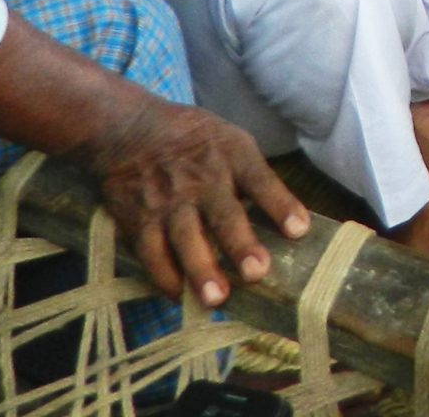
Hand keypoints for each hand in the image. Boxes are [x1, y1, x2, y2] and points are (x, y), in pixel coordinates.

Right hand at [80, 95, 308, 306]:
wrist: (129, 129)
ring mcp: (168, 201)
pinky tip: (180, 296)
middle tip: (255, 273)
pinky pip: (151, 253)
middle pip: (223, 214)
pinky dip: (164, 277)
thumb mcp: (231, 142)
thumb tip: (287, 220)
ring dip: (200, 270)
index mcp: (232, 156)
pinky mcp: (138, 219)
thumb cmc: (195, 142)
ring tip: (215, 299)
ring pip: (185, 239)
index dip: (280, 205)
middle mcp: (201, 179)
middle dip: (240, 245)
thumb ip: (254, 178)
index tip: (299, 230)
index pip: (261, 180)